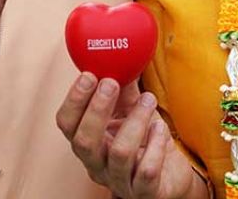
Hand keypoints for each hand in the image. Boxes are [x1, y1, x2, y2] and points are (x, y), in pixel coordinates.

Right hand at [56, 74, 203, 198]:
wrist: (170, 175)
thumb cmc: (145, 142)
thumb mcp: (131, 111)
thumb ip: (123, 88)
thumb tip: (118, 54)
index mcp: (89, 142)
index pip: (67, 125)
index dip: (74, 100)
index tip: (88, 74)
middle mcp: (97, 165)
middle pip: (84, 142)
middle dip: (97, 109)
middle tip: (112, 83)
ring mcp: (120, 181)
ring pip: (119, 154)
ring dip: (135, 121)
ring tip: (149, 101)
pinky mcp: (144, 193)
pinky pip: (147, 171)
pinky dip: (156, 145)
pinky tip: (161, 129)